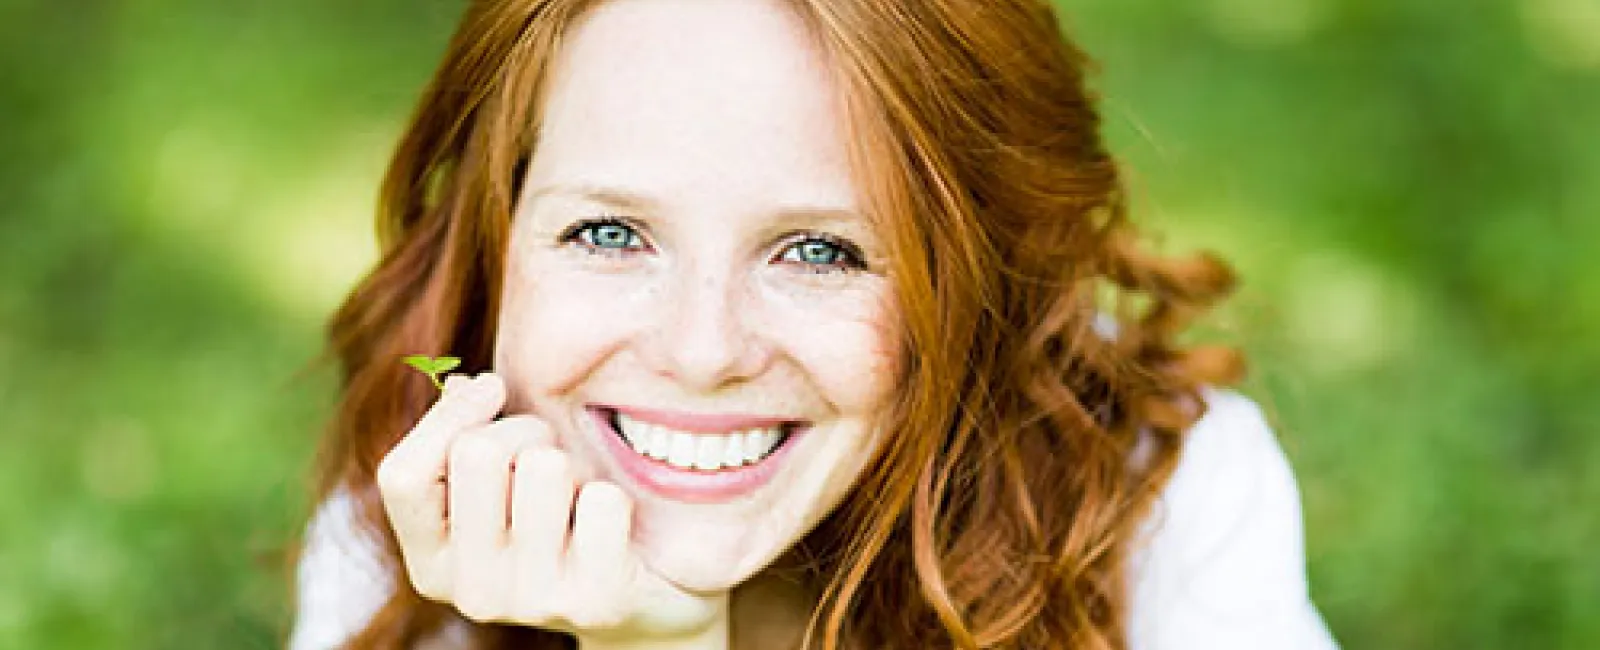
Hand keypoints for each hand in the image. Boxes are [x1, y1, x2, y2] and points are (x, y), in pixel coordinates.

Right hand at [375, 372, 730, 648]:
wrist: (640, 603)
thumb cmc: (559, 525)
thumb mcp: (500, 490)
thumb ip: (466, 439)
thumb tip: (461, 384)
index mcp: (432, 565)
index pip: (401, 476)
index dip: (447, 416)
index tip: (492, 387)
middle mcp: (473, 594)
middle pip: (477, 453)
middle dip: (524, 431)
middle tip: (550, 458)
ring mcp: (533, 603)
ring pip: (543, 466)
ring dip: (571, 463)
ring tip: (580, 498)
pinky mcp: (595, 603)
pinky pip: (602, 500)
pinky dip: (614, 497)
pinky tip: (613, 528)